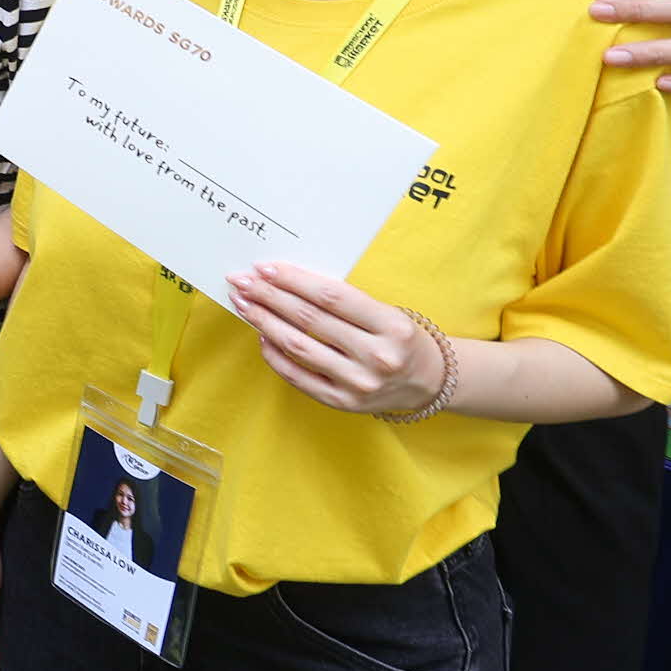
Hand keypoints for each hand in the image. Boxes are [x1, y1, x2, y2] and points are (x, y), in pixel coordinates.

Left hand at [226, 263, 447, 415]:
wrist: (429, 382)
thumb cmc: (401, 339)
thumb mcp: (387, 313)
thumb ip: (344, 302)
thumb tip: (286, 282)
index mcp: (391, 326)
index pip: (332, 297)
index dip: (293, 280)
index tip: (264, 268)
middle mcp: (376, 356)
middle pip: (309, 319)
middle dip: (269, 296)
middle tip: (241, 281)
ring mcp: (359, 383)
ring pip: (298, 346)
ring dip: (264, 322)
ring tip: (244, 304)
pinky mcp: (343, 402)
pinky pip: (298, 376)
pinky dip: (274, 354)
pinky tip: (261, 335)